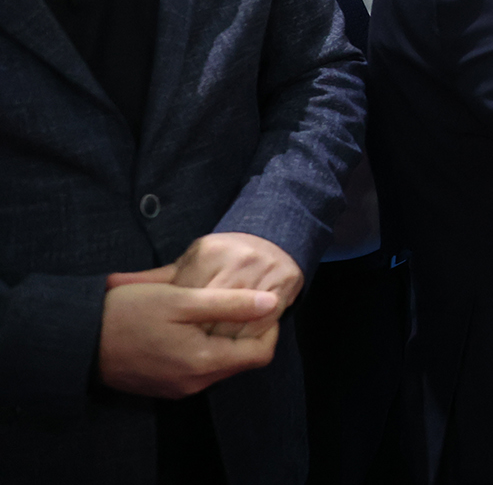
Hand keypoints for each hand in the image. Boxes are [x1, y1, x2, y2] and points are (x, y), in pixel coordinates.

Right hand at [97, 280, 280, 397]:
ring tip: (215, 309)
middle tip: (240, 301)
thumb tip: (271, 302)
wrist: (77, 341)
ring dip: (224, 339)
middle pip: (242, 360)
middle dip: (247, 332)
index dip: (269, 327)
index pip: (261, 354)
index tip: (263, 303)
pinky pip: (198, 369)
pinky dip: (204, 349)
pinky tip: (191, 326)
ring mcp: (178, 388)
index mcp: (203, 362)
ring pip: (220, 364)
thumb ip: (230, 303)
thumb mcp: (181, 299)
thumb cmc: (127, 314)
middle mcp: (194, 383)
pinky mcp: (163, 386)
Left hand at [160, 233, 303, 338]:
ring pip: (240, 323)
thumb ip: (156, 277)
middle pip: (215, 315)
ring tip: (210, 351)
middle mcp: (240, 259)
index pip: (190, 300)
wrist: (274, 238)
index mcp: (209, 253)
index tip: (175, 336)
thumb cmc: (224, 255)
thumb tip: (112, 283)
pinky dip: (248, 338)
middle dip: (202, 337)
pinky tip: (235, 342)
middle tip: (190, 351)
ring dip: (225, 342)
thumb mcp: (189, 261)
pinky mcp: (284, 283)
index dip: (182, 323)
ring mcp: (265, 271)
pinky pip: (263, 323)